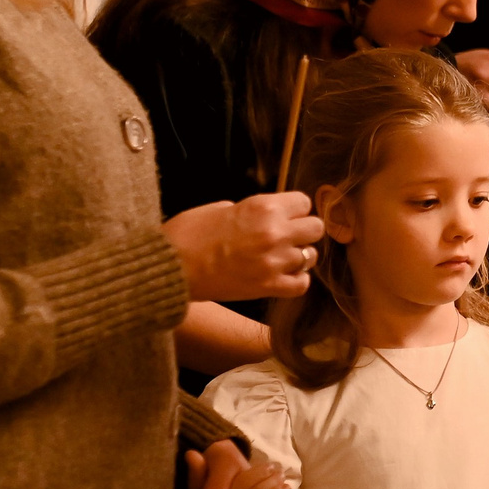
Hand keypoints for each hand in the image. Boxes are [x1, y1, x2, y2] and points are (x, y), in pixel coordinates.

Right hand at [164, 193, 322, 301]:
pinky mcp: (268, 287)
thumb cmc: (188, 234)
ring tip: (282, 258)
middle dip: (303, 231)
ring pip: (311, 256)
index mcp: (263, 207)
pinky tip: (283, 277)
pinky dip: (296, 281)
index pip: (304, 202)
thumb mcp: (221, 207)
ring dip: (299, 256)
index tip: (286, 216)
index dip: (295, 209)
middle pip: (316, 228)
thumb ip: (251, 211)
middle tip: (288, 237)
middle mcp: (275, 232)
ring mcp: (274, 261)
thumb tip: (264, 216)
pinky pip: (302, 284)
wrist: (171, 267)